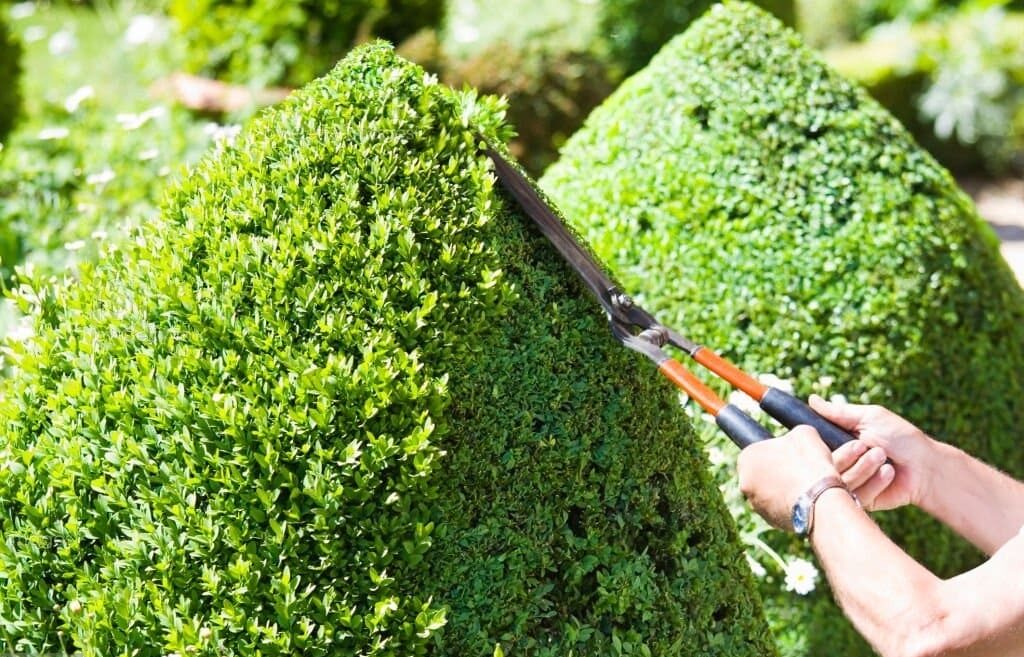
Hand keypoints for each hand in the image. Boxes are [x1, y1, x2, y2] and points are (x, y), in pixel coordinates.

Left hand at [737, 425, 838, 530]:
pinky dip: (789, 505)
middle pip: (760, 474)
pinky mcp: (769, 521)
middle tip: (797, 471)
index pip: (756, 453)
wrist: (820, 499)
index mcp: (746, 458)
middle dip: (775, 473)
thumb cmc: (810, 462)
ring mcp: (755, 504)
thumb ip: (792, 435)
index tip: (788, 456)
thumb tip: (794, 440)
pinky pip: (778, 509)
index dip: (773, 453)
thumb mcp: (804, 434)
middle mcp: (744, 483)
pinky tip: (805, 500)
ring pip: (768, 493)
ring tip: (804, 486)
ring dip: (782, 490)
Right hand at [809, 395, 934, 510]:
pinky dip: (873, 481)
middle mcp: (842, 463)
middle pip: (822, 464)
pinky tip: (888, 473)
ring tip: (883, 459)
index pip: (815, 446)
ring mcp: (850, 482)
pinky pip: (854, 494)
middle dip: (847, 454)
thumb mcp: (869, 417)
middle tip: (865, 447)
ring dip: (863, 467)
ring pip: (838, 479)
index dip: (819, 443)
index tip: (830, 438)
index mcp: (840, 443)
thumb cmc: (901, 438)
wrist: (926, 467)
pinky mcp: (861, 500)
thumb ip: (838, 412)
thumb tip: (811, 399)